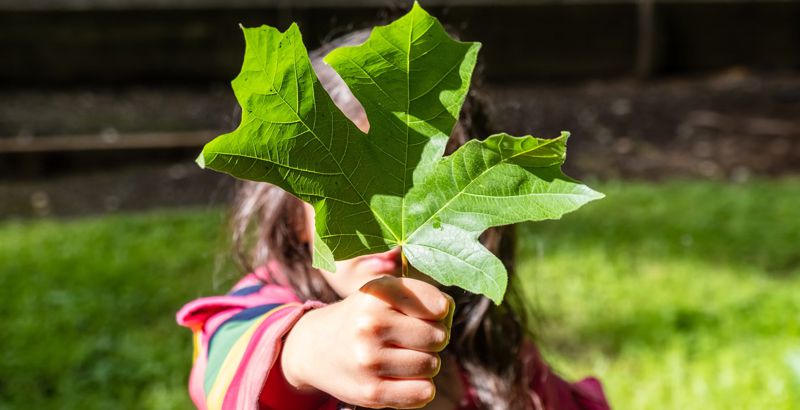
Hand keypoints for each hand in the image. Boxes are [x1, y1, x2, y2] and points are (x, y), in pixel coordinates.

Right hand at [282, 276, 454, 408]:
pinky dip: (420, 387)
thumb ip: (422, 296)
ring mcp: (369, 359)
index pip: (438, 306)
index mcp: (377, 293)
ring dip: (425, 363)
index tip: (426, 314)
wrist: (315, 348)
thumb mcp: (384, 293)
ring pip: (432, 365)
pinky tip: (402, 377)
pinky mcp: (371, 391)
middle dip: (433, 339)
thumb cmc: (364, 317)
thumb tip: (447, 312)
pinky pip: (423, 392)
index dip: (439, 312)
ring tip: (402, 356)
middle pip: (439, 337)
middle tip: (412, 338)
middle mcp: (371, 324)